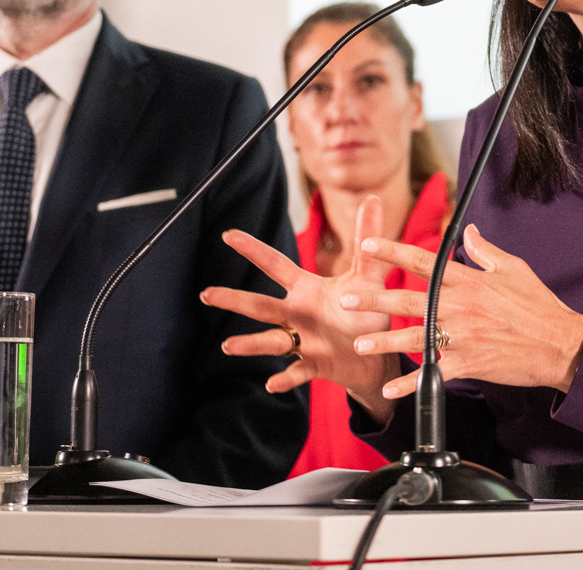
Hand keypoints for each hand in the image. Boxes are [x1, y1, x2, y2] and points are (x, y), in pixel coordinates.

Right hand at [200, 196, 399, 420]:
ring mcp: (303, 341)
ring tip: (229, 345)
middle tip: (207, 294)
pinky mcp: (315, 364)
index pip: (275, 265)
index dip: (253, 249)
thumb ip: (368, 241)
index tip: (229, 234)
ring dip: (250, 343)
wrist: (375, 355)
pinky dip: (285, 378)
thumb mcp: (369, 276)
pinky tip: (272, 383)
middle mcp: (298, 314)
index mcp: (307, 290)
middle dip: (234, 300)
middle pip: (261, 306)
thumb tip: (373, 199)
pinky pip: (296, 371)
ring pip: (271, 341)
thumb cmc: (365, 313)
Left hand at [341, 224, 582, 400]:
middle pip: (408, 299)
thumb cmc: (539, 305)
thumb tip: (468, 232)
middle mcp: (460, 307)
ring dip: (384, 340)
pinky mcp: (469, 363)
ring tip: (359, 341)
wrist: (560, 344)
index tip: (368, 246)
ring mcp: (463, 337)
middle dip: (374, 297)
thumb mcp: (514, 268)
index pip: (424, 261)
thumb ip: (485, 251)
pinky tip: (391, 388)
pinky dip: (411, 383)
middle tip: (346, 297)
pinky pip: (434, 373)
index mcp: (469, 281)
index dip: (394, 252)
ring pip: (414, 337)